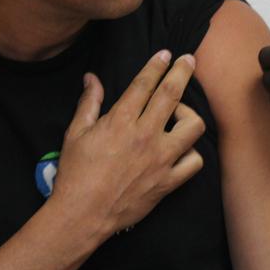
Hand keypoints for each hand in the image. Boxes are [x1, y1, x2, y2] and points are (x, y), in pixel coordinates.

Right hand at [52, 50, 204, 237]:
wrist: (83, 215)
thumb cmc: (75, 174)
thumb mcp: (75, 133)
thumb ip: (88, 103)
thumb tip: (91, 78)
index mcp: (121, 121)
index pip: (145, 84)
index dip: (157, 65)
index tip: (166, 54)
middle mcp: (145, 136)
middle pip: (172, 94)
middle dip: (183, 72)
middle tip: (189, 61)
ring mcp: (160, 160)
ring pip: (193, 127)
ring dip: (190, 115)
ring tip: (180, 115)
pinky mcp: (167, 182)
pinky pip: (194, 163)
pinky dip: (192, 153)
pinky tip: (182, 149)